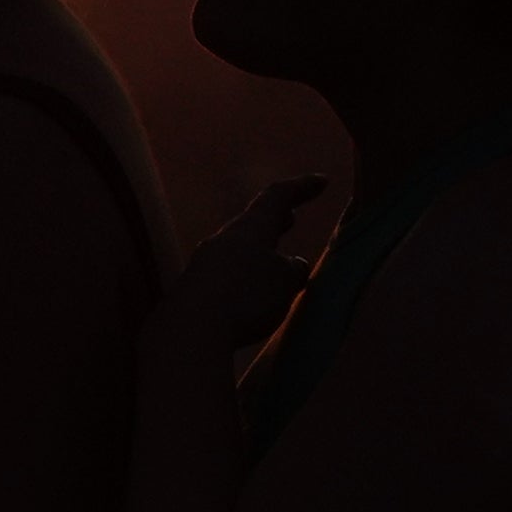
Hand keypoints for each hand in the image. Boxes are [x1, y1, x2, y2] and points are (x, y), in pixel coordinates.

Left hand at [155, 176, 328, 366]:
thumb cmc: (246, 297)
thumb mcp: (285, 282)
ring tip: (275, 261)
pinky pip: (226, 274)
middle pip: (252, 223)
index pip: (276, 198)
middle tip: (289, 218)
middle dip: (274, 220)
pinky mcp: (193, 291)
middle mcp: (222, 240)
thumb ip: (294, 269)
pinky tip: (249, 295)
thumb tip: (293, 264)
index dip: (300, 188)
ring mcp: (203, 264)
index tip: (322, 181)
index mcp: (249, 229)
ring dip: (259, 251)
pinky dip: (244, 275)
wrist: (190, 330)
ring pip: (237, 249)